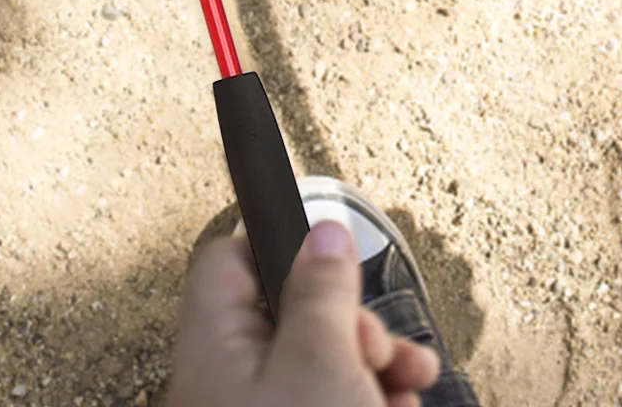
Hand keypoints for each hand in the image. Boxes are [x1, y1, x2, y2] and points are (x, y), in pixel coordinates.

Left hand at [168, 222, 441, 406]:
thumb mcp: (322, 360)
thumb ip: (323, 290)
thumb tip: (323, 232)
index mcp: (215, 351)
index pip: (228, 263)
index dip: (282, 245)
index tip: (336, 259)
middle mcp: (230, 385)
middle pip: (292, 313)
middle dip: (354, 322)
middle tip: (376, 351)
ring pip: (324, 362)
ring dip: (376, 365)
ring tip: (406, 387)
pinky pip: (335, 402)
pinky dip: (372, 402)